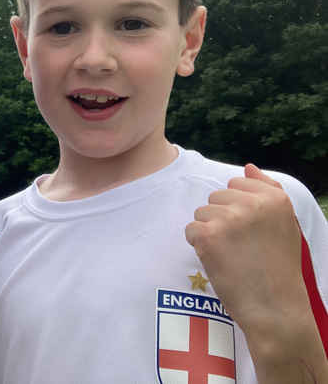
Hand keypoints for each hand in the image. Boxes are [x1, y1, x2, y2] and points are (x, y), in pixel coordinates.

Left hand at [185, 164, 327, 382]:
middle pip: (215, 197)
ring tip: (232, 255)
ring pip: (201, 213)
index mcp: (275, 198)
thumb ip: (268, 190)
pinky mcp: (209, 235)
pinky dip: (199, 246)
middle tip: (242, 248)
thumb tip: (248, 166)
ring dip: (209, 233)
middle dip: (222, 221)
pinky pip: (190, 230)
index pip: (236, 184)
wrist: (275, 309)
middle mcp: (253, 203)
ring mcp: (230, 218)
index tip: (252, 233)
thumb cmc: (278, 268)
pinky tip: (219, 261)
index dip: (238, 210)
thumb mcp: (284, 225)